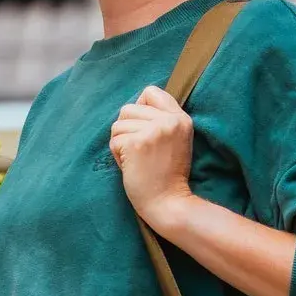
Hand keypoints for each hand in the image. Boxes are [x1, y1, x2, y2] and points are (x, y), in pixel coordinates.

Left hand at [110, 86, 195, 228]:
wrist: (169, 203)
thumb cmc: (167, 175)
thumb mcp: (176, 140)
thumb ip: (162, 120)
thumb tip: (135, 106)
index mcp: (181, 118)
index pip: (151, 92)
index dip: (140, 109)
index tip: (145, 131)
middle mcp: (169, 120)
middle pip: (128, 109)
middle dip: (128, 131)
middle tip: (143, 153)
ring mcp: (153, 130)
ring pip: (118, 125)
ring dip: (121, 144)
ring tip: (137, 160)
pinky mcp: (137, 143)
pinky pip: (114, 141)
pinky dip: (117, 156)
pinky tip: (132, 167)